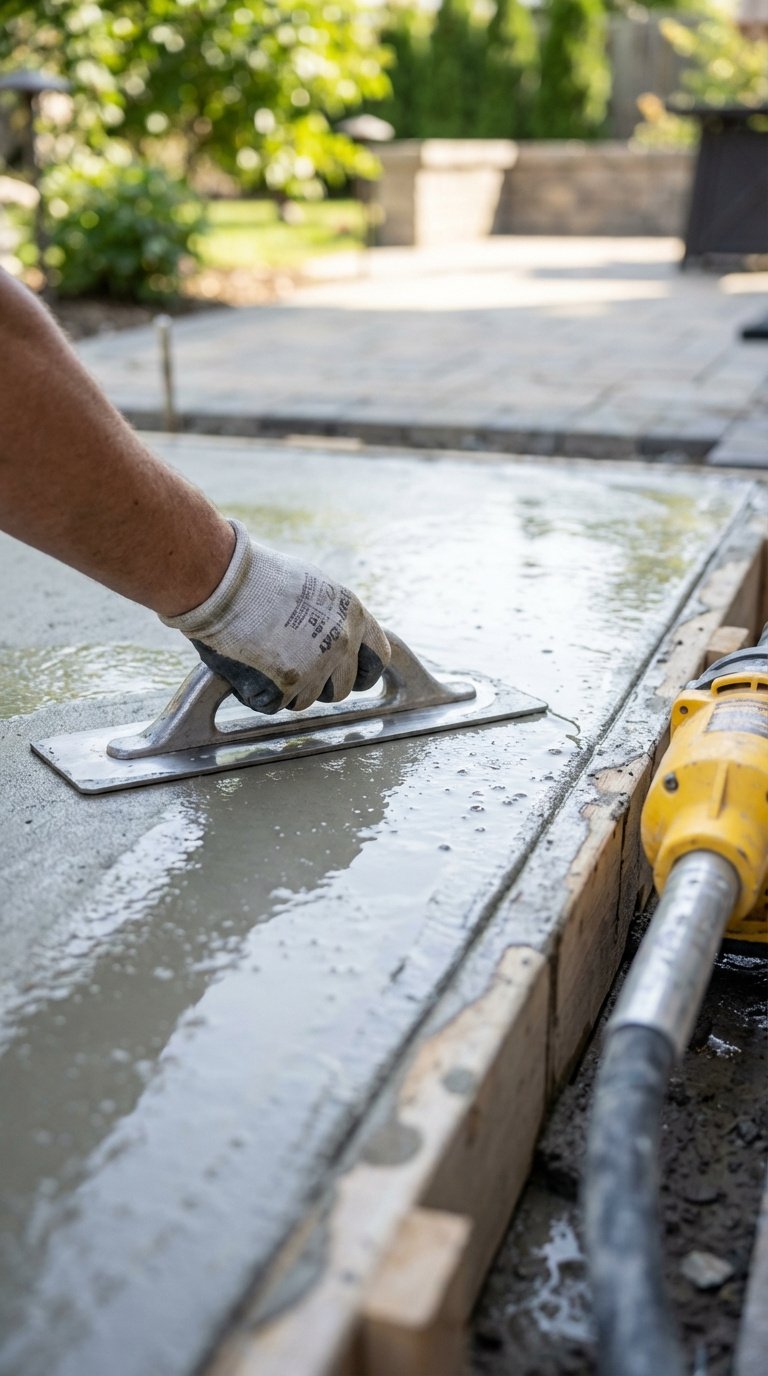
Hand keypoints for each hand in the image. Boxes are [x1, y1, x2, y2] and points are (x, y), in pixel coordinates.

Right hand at [161, 520, 389, 713]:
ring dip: (282, 689)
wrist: (221, 580)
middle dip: (316, 685)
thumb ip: (330, 617)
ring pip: (304, 701)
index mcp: (352, 615)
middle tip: (286, 664)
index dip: (361, 673)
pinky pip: (272, 706)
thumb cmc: (256, 577)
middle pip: (340, 689)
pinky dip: (254, 693)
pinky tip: (242, 665)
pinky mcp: (286, 685)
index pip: (377, 660)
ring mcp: (316, 666)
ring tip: (259, 656)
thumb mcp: (311, 586)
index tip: (348, 678)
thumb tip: (334, 638)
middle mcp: (341, 642)